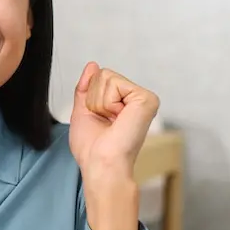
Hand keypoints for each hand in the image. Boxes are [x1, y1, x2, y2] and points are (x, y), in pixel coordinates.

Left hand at [68, 62, 159, 229]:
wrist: (101, 164)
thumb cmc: (92, 149)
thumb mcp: (83, 112)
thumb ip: (86, 87)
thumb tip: (92, 65)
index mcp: (123, 104)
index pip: (99, 78)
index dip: (90, 99)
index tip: (100, 121)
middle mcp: (136, 100)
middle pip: (102, 74)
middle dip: (94, 99)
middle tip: (105, 122)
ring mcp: (143, 98)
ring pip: (106, 76)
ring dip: (100, 102)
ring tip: (111, 122)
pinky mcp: (146, 98)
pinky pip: (114, 82)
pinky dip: (107, 102)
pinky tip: (118, 118)